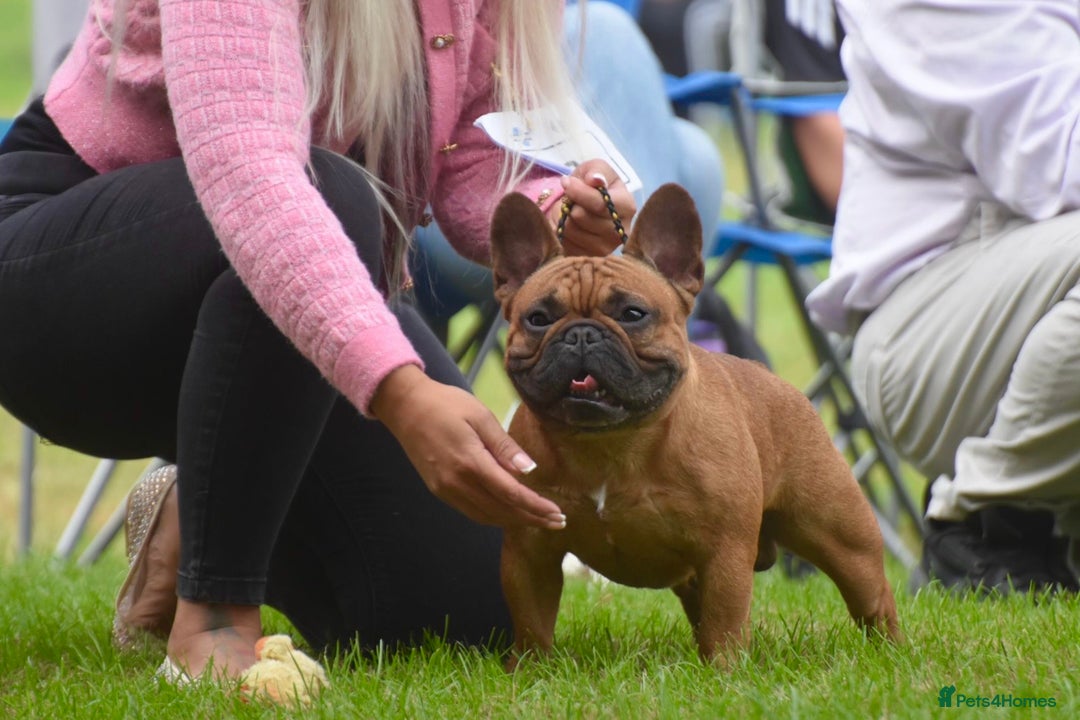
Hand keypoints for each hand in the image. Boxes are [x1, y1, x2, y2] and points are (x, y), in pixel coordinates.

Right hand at [370, 365, 565, 529]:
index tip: (558, 514)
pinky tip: (508, 512)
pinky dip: (493, 516)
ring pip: (486, 516)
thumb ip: (505, 446)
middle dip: (531, 519)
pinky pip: (471, 511)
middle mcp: (456, 482)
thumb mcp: (480, 416)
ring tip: (538, 519)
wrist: (405, 406)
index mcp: (470, 462)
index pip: (511, 494)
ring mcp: (445, 489)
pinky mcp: (439, 490)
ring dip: (514, 521)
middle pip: (501, 511)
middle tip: (557, 522)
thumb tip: (529, 469)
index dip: (537, 507)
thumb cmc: (445, 404)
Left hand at [549, 159, 635, 255]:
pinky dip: (560, 231)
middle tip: (571, 199)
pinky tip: (569, 225)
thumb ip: (597, 170)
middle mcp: (620, 232)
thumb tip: (594, 179)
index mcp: (627, 207)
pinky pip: (563, 242)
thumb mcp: (598, 169)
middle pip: (581, 217)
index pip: (599, 204)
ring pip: (569, 230)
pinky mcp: (589, 258)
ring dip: (562, 216)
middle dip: (570, 204)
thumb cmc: (594, 186)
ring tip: (570, 211)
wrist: (588, 205)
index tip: (566, 182)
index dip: (577, 191)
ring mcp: (605, 249)